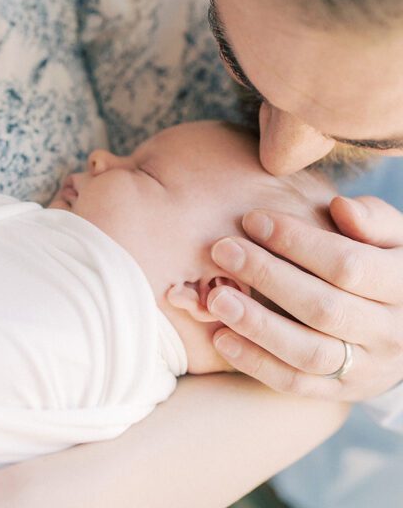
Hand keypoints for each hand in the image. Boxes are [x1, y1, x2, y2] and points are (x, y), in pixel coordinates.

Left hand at [205, 195, 402, 399]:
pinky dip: (256, 362)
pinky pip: (296, 383)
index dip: (297, 241)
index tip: (252, 218)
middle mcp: (389, 333)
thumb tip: (340, 207)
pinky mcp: (341, 391)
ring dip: (257, 326)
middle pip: (324, 309)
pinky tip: (221, 338)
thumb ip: (371, 217)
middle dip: (267, 276)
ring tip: (215, 298)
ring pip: (309, 353)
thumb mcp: (394, 234)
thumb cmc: (383, 260)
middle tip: (222, 249)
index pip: (347, 265)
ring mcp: (367, 368)